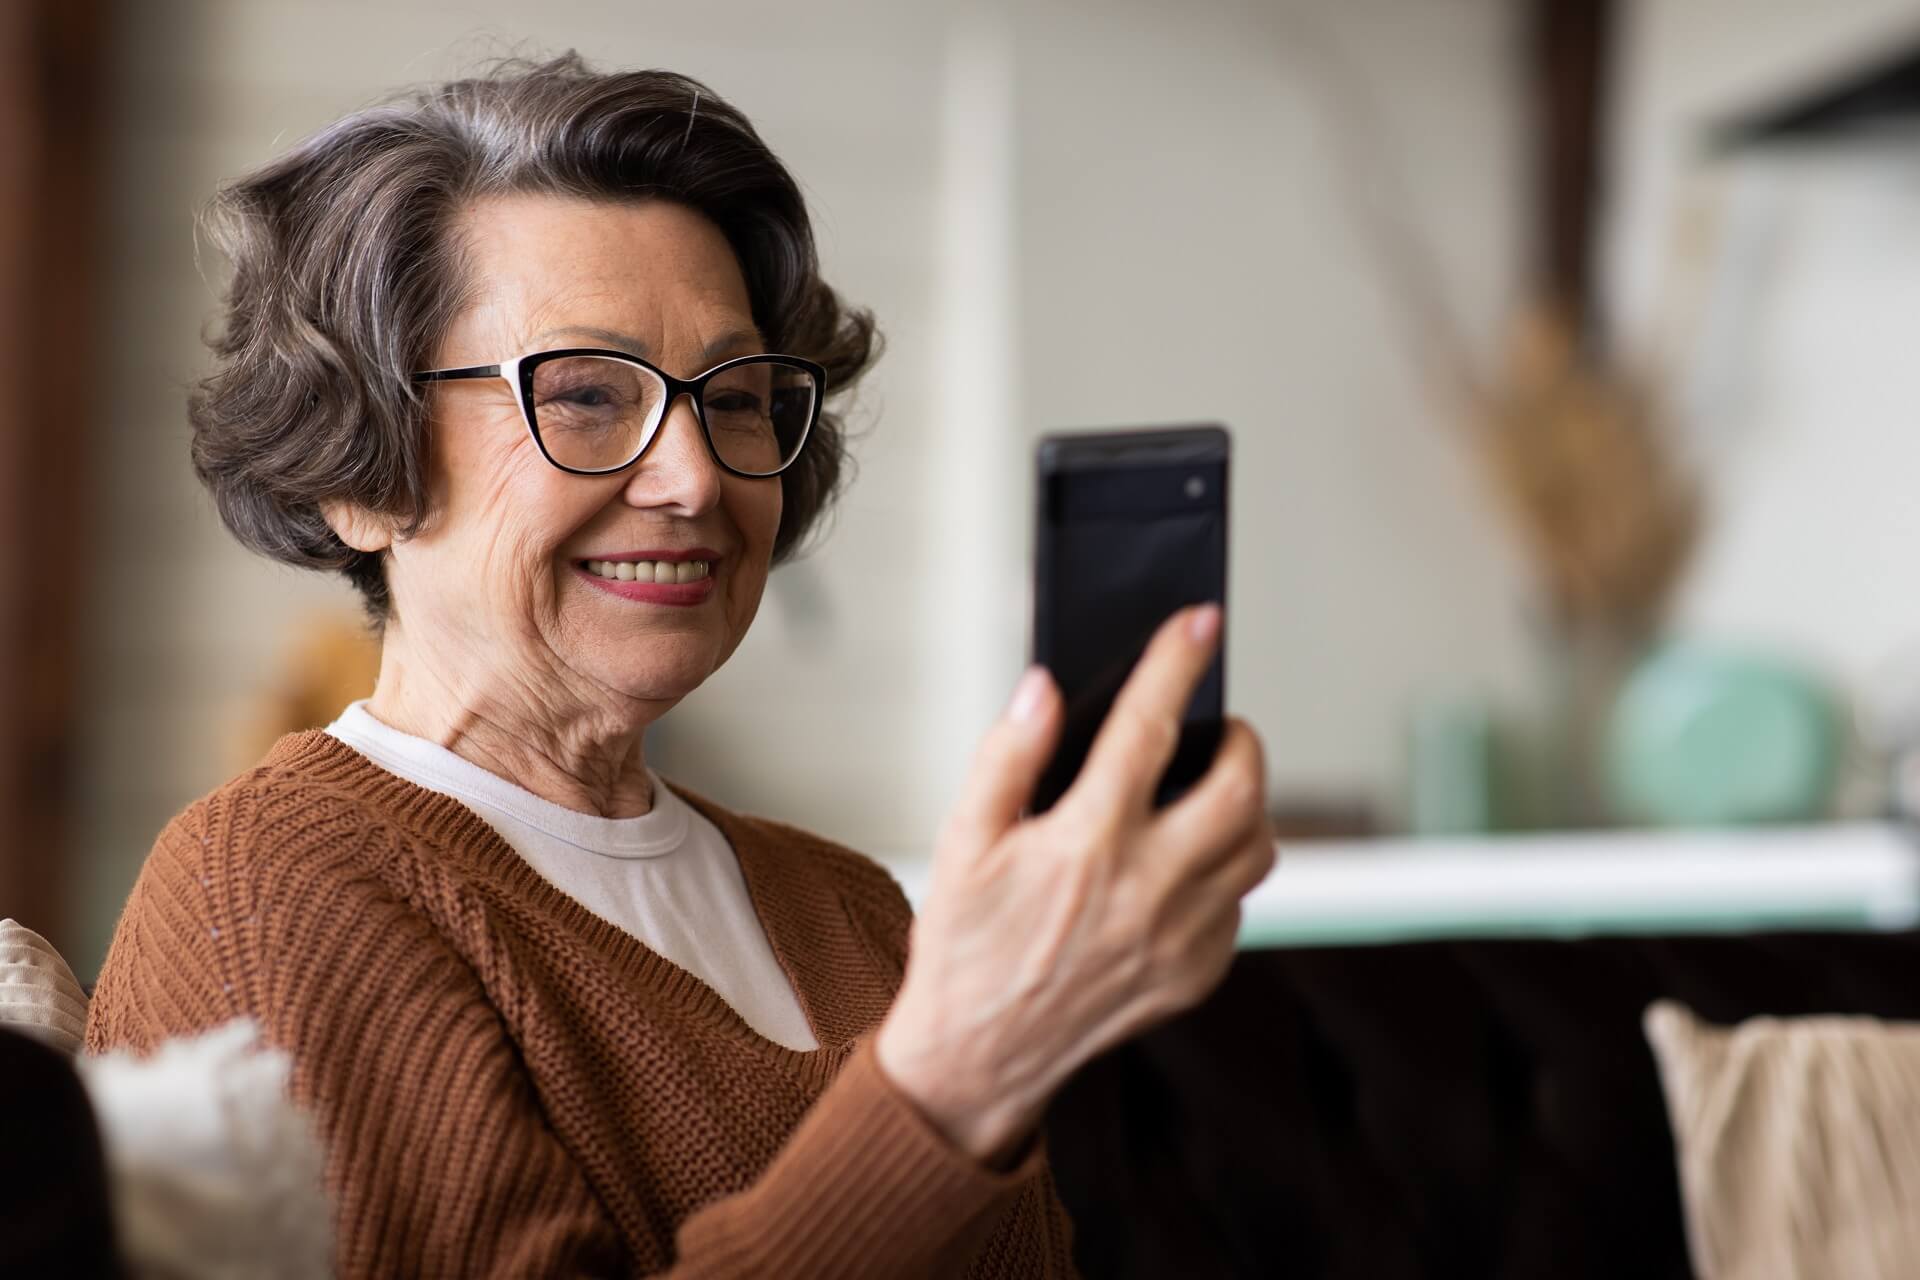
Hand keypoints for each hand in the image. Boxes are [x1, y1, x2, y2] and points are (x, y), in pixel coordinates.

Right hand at [876, 605, 1275, 1162]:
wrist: (979, 1055)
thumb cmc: (964, 939)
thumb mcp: (962, 840)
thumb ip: (1007, 756)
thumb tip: (1044, 688)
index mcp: (1086, 843)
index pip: (1148, 729)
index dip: (1177, 662)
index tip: (1200, 620)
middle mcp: (1147, 889)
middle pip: (1240, 790)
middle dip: (1240, 741)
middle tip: (1215, 729)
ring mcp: (1181, 938)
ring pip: (1257, 848)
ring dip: (1243, 806)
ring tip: (1206, 791)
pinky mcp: (1196, 974)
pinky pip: (1238, 904)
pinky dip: (1223, 870)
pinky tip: (1180, 864)